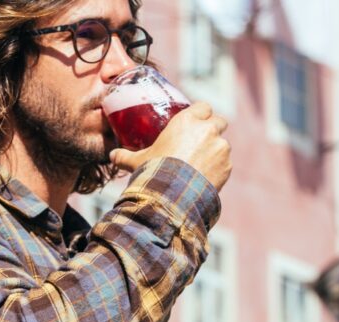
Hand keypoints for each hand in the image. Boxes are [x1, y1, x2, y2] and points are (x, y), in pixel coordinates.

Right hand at [110, 102, 231, 191]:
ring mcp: (220, 147)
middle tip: (200, 143)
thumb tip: (111, 156)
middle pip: (219, 121)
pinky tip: (203, 179)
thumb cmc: (153, 172)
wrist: (171, 197)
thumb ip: (125, 156)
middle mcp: (208, 129)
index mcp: (187, 121)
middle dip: (212, 130)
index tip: (194, 124)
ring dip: (214, 151)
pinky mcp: (227, 166)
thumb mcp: (136, 163)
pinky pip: (224, 164)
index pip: (203, 106)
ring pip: (222, 144)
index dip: (200, 115)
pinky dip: (217, 170)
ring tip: (199, 166)